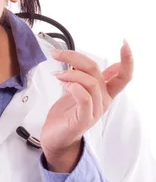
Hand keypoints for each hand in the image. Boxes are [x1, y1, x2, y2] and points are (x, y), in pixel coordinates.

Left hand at [41, 39, 133, 164]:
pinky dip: (74, 87)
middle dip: (75, 58)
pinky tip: (64, 84)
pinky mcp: (83, 119)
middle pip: (96, 71)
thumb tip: (115, 66)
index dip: (127, 60)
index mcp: (105, 93)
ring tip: (56, 75)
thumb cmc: (66, 114)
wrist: (55, 138)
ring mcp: (94, 111)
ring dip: (70, 73)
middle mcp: (103, 101)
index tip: (124, 43)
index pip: (123, 76)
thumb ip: (96, 80)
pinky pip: (84, 99)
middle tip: (57, 54)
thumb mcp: (82, 91)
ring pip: (90, 83)